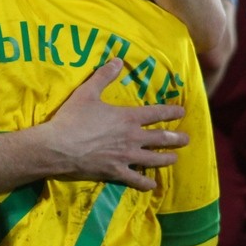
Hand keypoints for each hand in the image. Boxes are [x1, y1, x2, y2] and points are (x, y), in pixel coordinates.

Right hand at [44, 59, 188, 190]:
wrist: (59, 146)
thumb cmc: (73, 118)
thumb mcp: (87, 93)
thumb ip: (104, 76)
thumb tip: (117, 60)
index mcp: (128, 118)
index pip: (156, 113)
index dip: (171, 112)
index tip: (182, 112)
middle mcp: (132, 138)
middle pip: (161, 138)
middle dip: (176, 138)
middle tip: (187, 139)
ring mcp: (126, 157)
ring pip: (154, 160)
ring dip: (167, 159)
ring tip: (175, 159)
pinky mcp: (116, 172)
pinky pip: (136, 180)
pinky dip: (146, 184)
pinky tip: (152, 186)